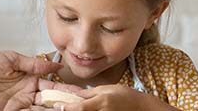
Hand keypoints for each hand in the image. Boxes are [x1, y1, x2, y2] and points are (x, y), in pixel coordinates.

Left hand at [0, 51, 82, 110]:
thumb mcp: (11, 59)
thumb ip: (33, 64)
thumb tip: (54, 65)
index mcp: (29, 77)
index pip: (52, 84)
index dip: (66, 88)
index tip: (81, 91)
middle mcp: (26, 92)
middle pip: (51, 98)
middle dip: (66, 101)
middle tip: (82, 104)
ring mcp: (19, 103)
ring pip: (42, 109)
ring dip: (56, 109)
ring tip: (71, 109)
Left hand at [43, 85, 168, 110]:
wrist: (140, 107)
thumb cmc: (125, 96)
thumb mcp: (106, 89)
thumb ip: (89, 93)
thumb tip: (74, 95)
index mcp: (101, 102)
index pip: (80, 107)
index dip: (67, 108)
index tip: (57, 106)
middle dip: (70, 110)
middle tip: (58, 108)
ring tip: (67, 108)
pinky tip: (80, 109)